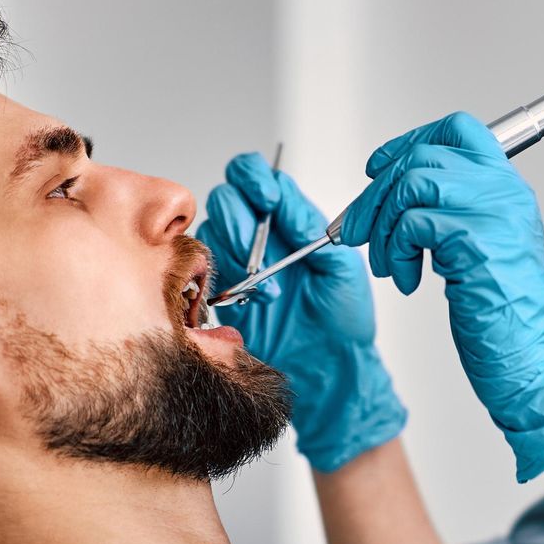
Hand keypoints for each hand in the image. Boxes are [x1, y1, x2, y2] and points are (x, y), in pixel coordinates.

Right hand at [198, 152, 405, 471]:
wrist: (328, 367)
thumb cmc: (343, 318)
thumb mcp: (341, 267)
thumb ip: (311, 227)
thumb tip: (284, 200)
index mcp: (289, 218)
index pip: (256, 176)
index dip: (254, 177)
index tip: (268, 197)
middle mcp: (259, 234)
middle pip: (226, 198)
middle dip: (241, 220)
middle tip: (262, 252)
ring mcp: (236, 262)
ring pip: (211, 231)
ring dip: (237, 254)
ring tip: (268, 288)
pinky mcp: (219, 292)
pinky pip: (200, 271)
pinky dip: (221, 280)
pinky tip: (251, 299)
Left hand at [337, 112, 543, 480]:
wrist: (527, 362)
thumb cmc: (502, 318)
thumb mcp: (482, 249)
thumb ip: (456, 212)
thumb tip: (400, 191)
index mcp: (508, 190)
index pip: (459, 129)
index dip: (411, 141)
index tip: (381, 168)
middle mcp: (506, 193)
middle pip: (424, 155)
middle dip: (377, 194)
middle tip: (357, 229)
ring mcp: (495, 213)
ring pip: (413, 184)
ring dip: (383, 227)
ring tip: (387, 264)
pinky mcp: (476, 240)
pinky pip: (413, 222)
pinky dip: (395, 252)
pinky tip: (406, 280)